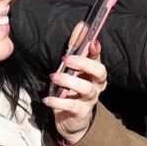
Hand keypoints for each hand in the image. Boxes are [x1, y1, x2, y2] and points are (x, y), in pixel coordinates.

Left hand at [44, 21, 107, 144]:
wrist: (70, 119)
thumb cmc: (70, 90)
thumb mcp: (70, 68)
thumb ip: (75, 47)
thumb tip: (82, 25)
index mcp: (94, 73)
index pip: (98, 58)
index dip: (96, 50)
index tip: (92, 41)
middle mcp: (96, 85)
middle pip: (99, 72)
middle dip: (84, 64)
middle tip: (66, 59)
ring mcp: (90, 99)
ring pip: (86, 88)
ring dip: (69, 81)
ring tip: (54, 77)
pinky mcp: (81, 112)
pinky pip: (73, 106)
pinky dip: (58, 101)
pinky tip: (47, 99)